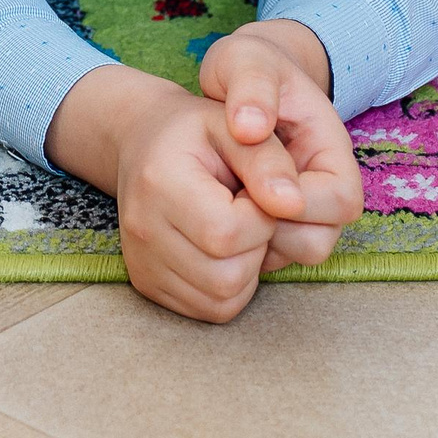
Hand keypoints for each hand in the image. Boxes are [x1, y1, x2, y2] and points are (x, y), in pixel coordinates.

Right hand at [47, 65, 284, 322]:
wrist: (143, 144)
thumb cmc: (194, 134)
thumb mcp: (232, 128)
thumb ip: (269, 161)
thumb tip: (296, 205)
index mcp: (159, 182)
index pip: (228, 233)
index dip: (262, 219)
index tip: (256, 194)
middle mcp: (141, 230)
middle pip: (226, 276)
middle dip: (255, 248)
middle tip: (247, 213)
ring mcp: (141, 263)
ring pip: (221, 301)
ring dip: (246, 270)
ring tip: (236, 230)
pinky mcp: (147, 285)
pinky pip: (210, 309)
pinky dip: (230, 287)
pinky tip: (223, 251)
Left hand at [200, 22, 363, 271]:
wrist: (233, 86)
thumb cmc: (247, 69)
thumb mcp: (247, 61)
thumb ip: (252, 88)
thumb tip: (250, 129)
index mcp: (333, 154)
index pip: (341, 202)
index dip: (299, 204)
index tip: (250, 186)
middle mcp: (323, 193)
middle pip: (316, 241)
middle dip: (268, 228)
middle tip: (225, 196)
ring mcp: (299, 217)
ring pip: (286, 258)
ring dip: (247, 243)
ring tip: (212, 200)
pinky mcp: (270, 232)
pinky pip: (257, 262)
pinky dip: (229, 249)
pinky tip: (201, 215)